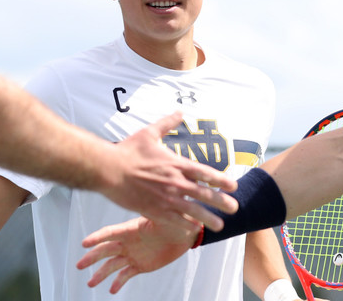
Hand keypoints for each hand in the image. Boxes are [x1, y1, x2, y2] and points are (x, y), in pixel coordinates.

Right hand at [76, 215, 197, 293]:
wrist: (183, 233)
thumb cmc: (173, 222)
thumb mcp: (162, 217)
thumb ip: (153, 214)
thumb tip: (149, 203)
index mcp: (129, 230)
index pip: (109, 233)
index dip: (97, 238)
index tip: (84, 243)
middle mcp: (127, 243)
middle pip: (105, 251)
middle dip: (91, 258)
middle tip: (79, 266)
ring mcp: (132, 255)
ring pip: (112, 265)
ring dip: (100, 274)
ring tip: (90, 283)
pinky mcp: (140, 265)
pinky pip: (125, 275)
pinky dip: (118, 282)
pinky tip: (111, 290)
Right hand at [103, 112, 237, 230]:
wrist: (108, 169)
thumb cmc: (127, 151)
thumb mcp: (149, 133)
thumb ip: (167, 124)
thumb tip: (180, 112)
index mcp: (176, 164)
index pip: (206, 174)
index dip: (222, 181)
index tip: (233, 186)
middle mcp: (175, 182)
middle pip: (205, 195)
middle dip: (222, 203)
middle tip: (234, 208)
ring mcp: (166, 198)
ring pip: (194, 212)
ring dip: (209, 219)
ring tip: (220, 226)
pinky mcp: (155, 210)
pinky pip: (175, 221)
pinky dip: (186, 226)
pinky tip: (194, 230)